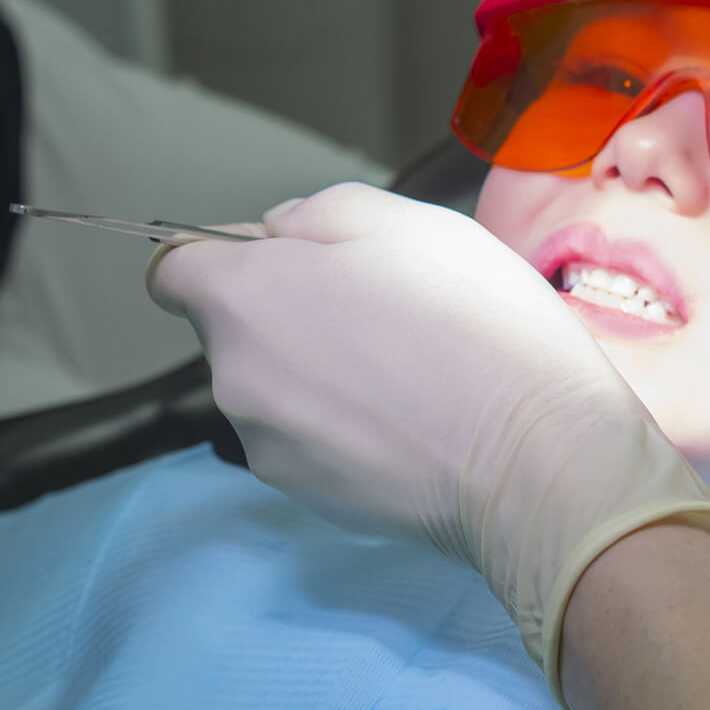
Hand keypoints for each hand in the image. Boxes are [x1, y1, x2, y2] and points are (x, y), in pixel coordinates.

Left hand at [146, 183, 709, 703]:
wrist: (535, 458)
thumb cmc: (478, 325)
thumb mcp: (410, 223)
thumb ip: (321, 212)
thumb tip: (282, 234)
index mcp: (245, 297)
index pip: (175, 268)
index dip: (231, 255)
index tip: (298, 262)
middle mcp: (233, 377)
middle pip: (235, 330)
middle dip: (290, 314)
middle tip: (385, 312)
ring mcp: (267, 447)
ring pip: (274, 388)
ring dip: (319, 372)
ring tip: (410, 372)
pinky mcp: (308, 497)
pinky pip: (309, 441)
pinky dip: (346, 427)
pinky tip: (415, 423)